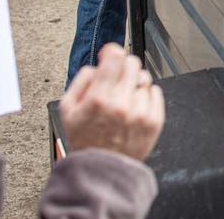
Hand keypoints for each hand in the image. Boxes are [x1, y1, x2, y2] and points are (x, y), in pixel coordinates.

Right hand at [60, 43, 164, 161]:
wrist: (102, 171)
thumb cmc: (85, 141)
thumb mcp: (68, 109)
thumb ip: (82, 80)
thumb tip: (98, 63)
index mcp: (99, 99)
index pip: (115, 57)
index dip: (112, 51)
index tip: (110, 55)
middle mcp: (121, 104)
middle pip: (132, 64)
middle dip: (123, 68)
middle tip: (116, 80)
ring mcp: (140, 113)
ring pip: (144, 79)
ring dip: (134, 85)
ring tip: (123, 101)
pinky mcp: (154, 121)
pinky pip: (155, 93)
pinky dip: (146, 96)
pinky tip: (134, 108)